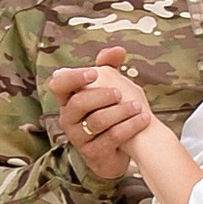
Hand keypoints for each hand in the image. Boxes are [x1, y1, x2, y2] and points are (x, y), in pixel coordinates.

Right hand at [50, 53, 153, 182]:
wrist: (118, 148)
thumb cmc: (109, 112)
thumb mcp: (108, 87)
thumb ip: (110, 66)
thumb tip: (119, 50)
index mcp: (68, 99)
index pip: (59, 84)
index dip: (74, 77)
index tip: (95, 74)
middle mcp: (68, 118)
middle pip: (78, 103)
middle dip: (102, 95)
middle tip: (120, 92)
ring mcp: (79, 138)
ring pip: (97, 121)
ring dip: (120, 111)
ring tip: (138, 105)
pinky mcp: (93, 153)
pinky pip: (111, 138)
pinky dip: (130, 126)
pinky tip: (144, 118)